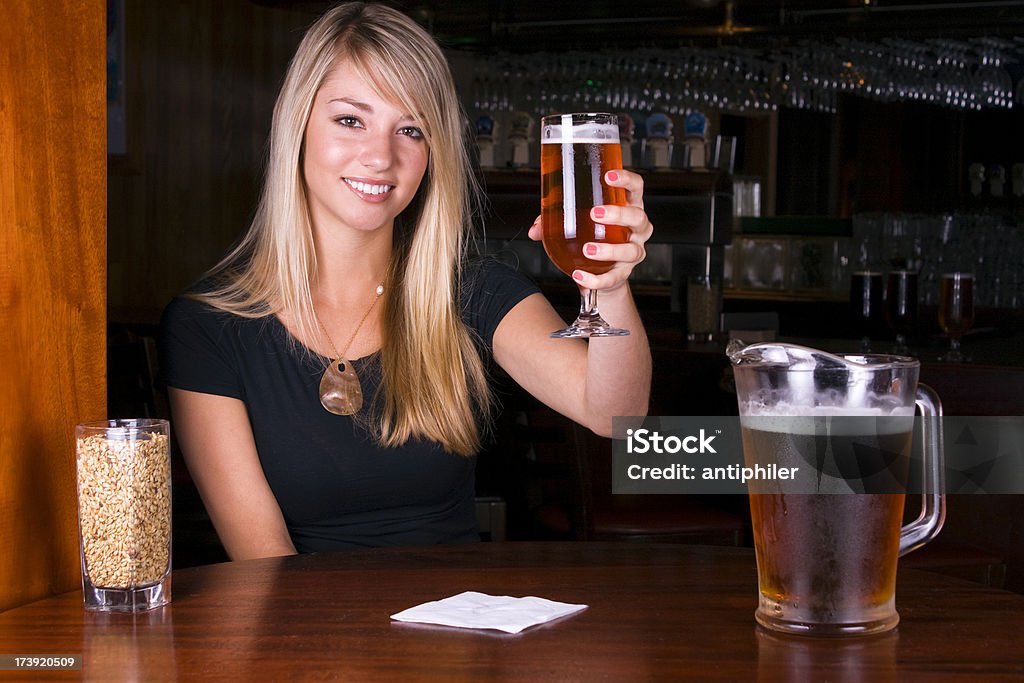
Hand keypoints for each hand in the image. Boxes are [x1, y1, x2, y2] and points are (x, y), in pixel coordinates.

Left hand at [528, 169, 652, 292]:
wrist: (602, 272)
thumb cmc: (593, 237)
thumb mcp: (577, 223)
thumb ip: (554, 221)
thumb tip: (534, 229)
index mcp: (628, 207)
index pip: (635, 188)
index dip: (626, 179)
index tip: (608, 176)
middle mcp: (637, 229)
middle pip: (638, 217)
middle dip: (618, 214)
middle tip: (594, 213)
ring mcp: (634, 251)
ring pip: (631, 250)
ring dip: (609, 250)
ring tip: (587, 250)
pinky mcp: (624, 273)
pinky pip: (614, 277)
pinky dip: (596, 279)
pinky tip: (580, 275)